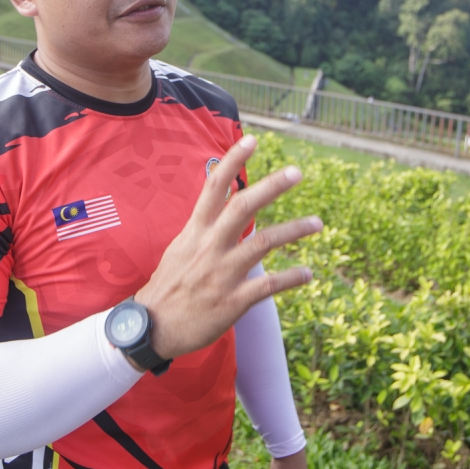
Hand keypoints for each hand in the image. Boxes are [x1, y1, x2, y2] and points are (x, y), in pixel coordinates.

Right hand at [134, 134, 321, 360]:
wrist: (152, 328)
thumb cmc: (167, 287)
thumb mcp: (179, 250)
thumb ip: (202, 229)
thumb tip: (220, 207)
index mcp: (194, 232)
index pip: (213, 188)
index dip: (232, 162)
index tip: (252, 140)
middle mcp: (209, 247)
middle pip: (243, 207)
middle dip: (271, 187)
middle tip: (297, 172)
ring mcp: (221, 274)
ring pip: (263, 243)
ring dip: (293, 230)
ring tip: (317, 223)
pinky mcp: (232, 301)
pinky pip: (268, 285)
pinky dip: (291, 278)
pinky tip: (308, 273)